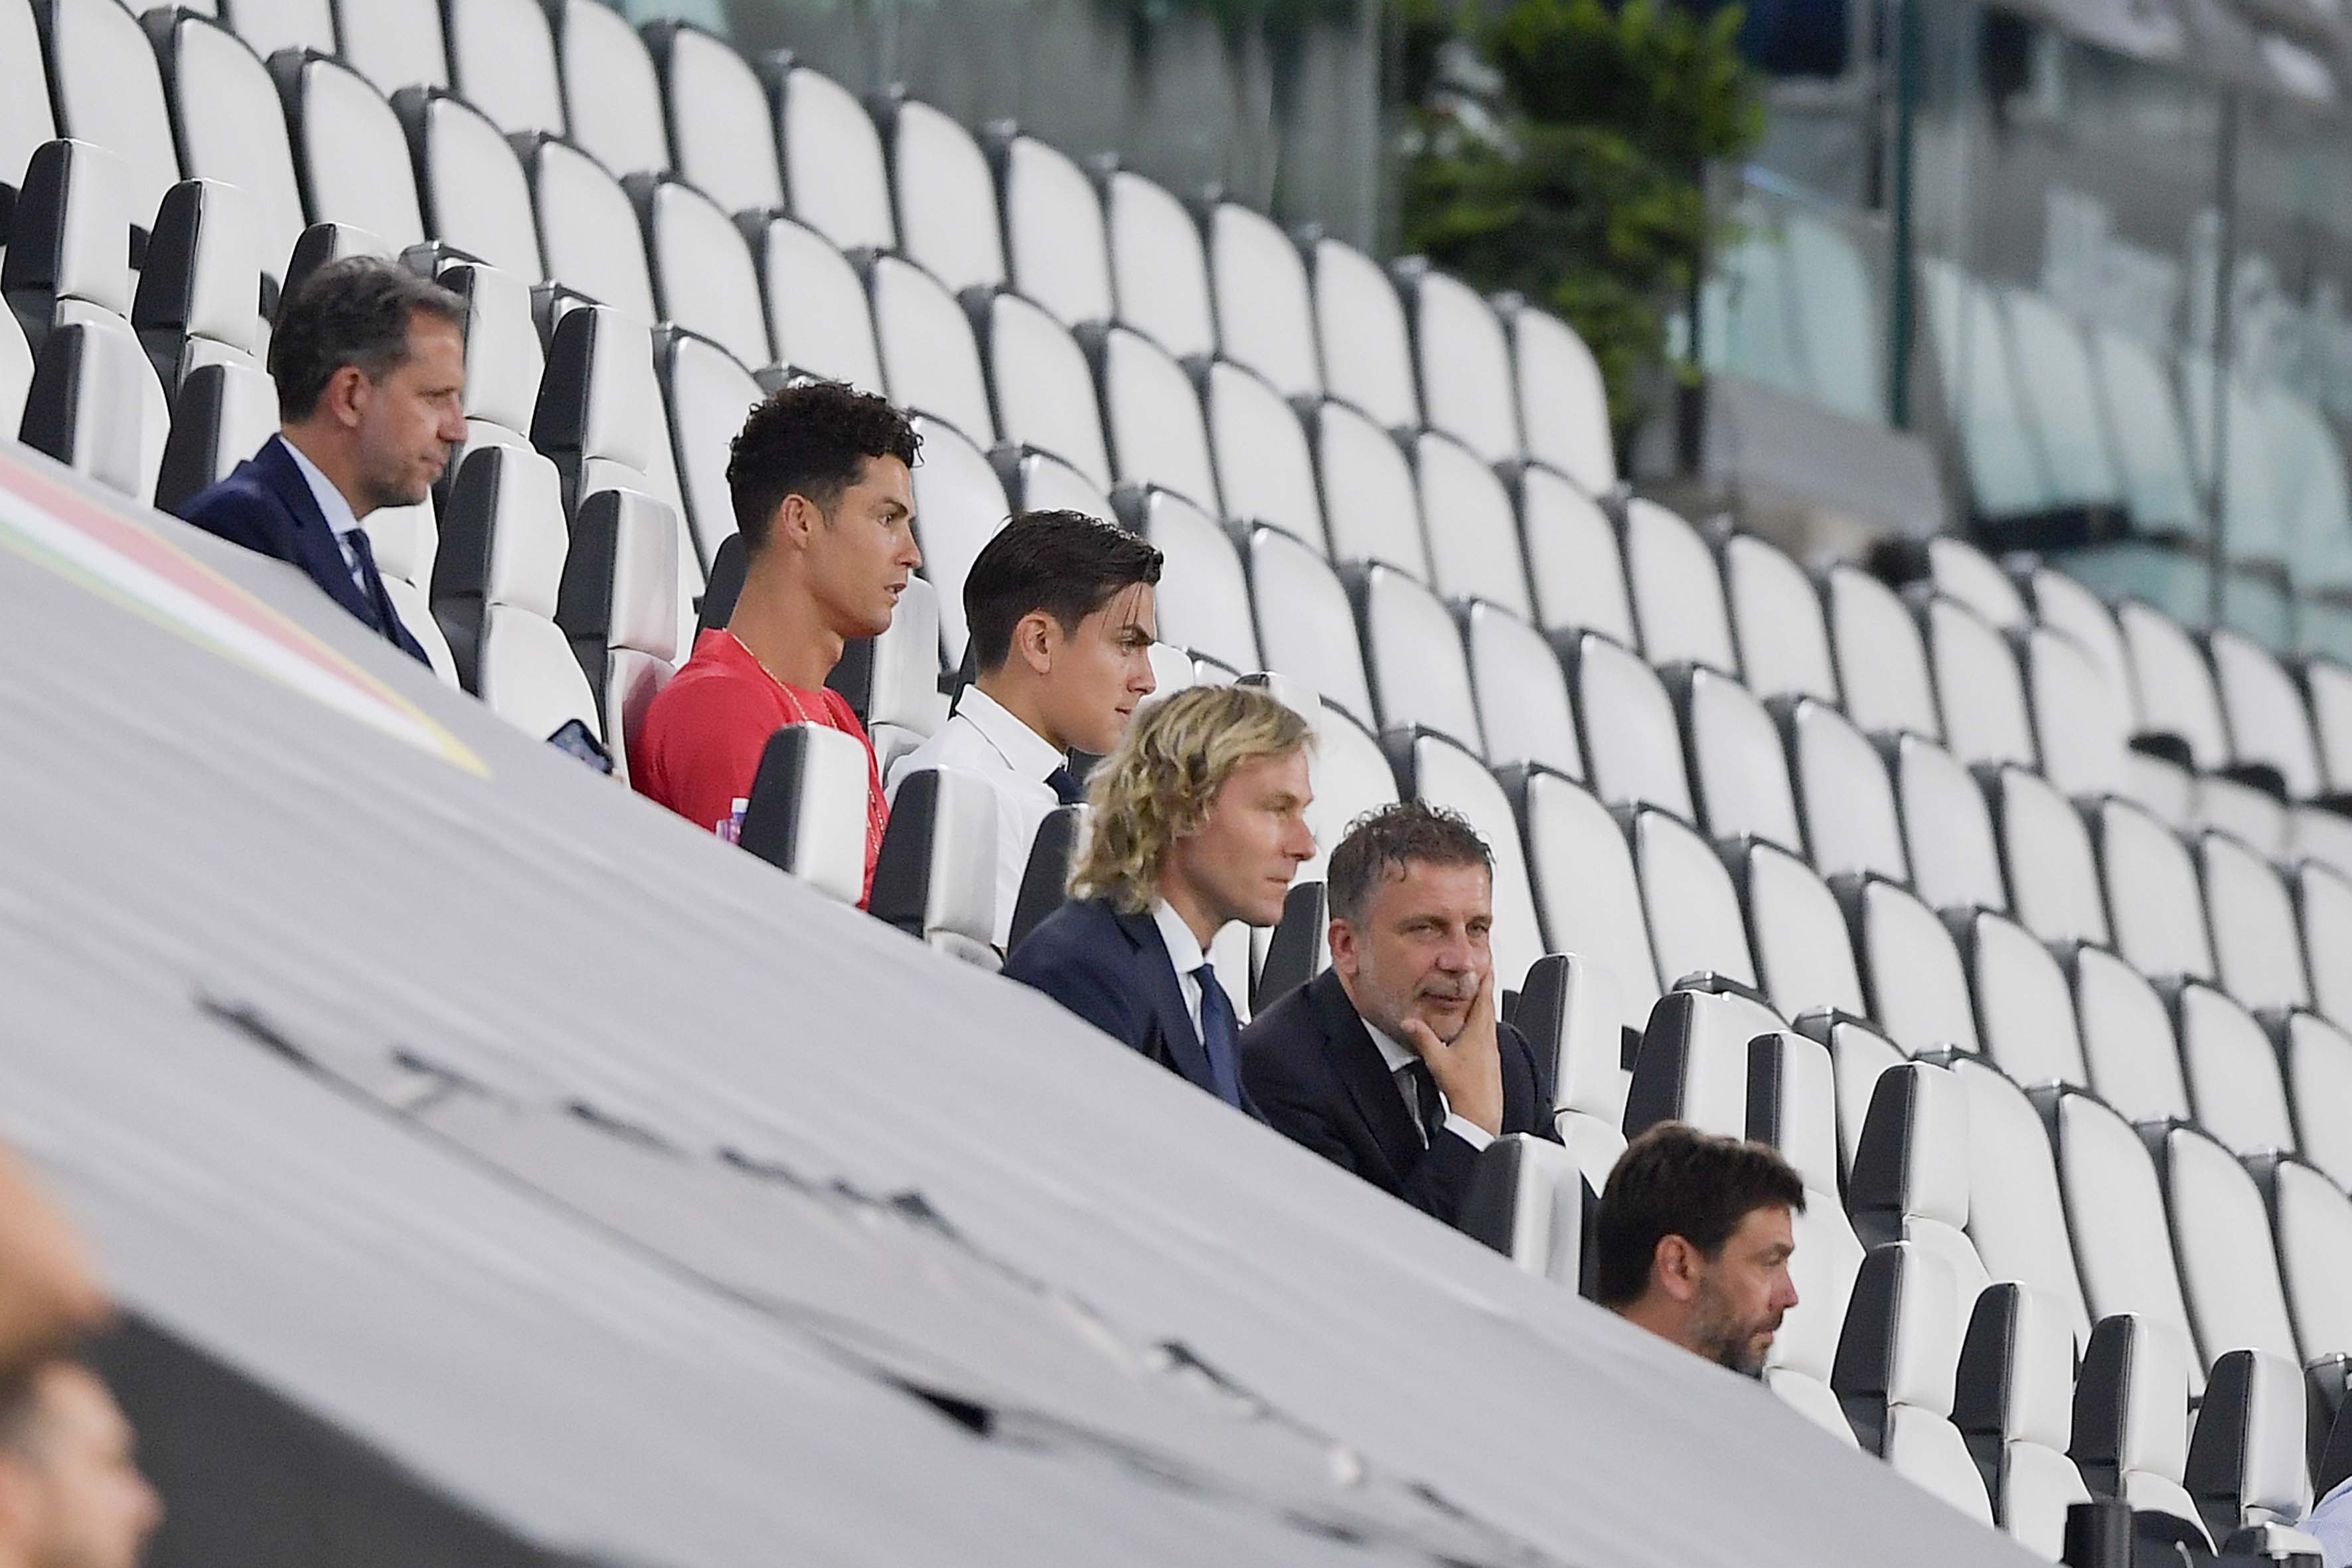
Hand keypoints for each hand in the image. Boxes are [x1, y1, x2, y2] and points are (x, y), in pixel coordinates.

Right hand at [1398, 971, 1504, 1136]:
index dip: (1485, 977)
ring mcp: (1491, 1049)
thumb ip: (1422, 1038)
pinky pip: (1487, 1032)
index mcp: (1479, 1032)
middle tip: (1481, 970)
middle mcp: (1489, 1038)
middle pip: (1489, 1004)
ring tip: (1476, 994)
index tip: (1485, 961)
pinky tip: (1472, 1028)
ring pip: (1489, 1018)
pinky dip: (1481, 1021)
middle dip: (1484, 985)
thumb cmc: (1465, 1090)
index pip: (1484, 996)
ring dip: (1483, 1003)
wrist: (1481, 1115)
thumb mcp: (1437, 1060)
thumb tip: (1409, 1021)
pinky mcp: (1490, 1060)